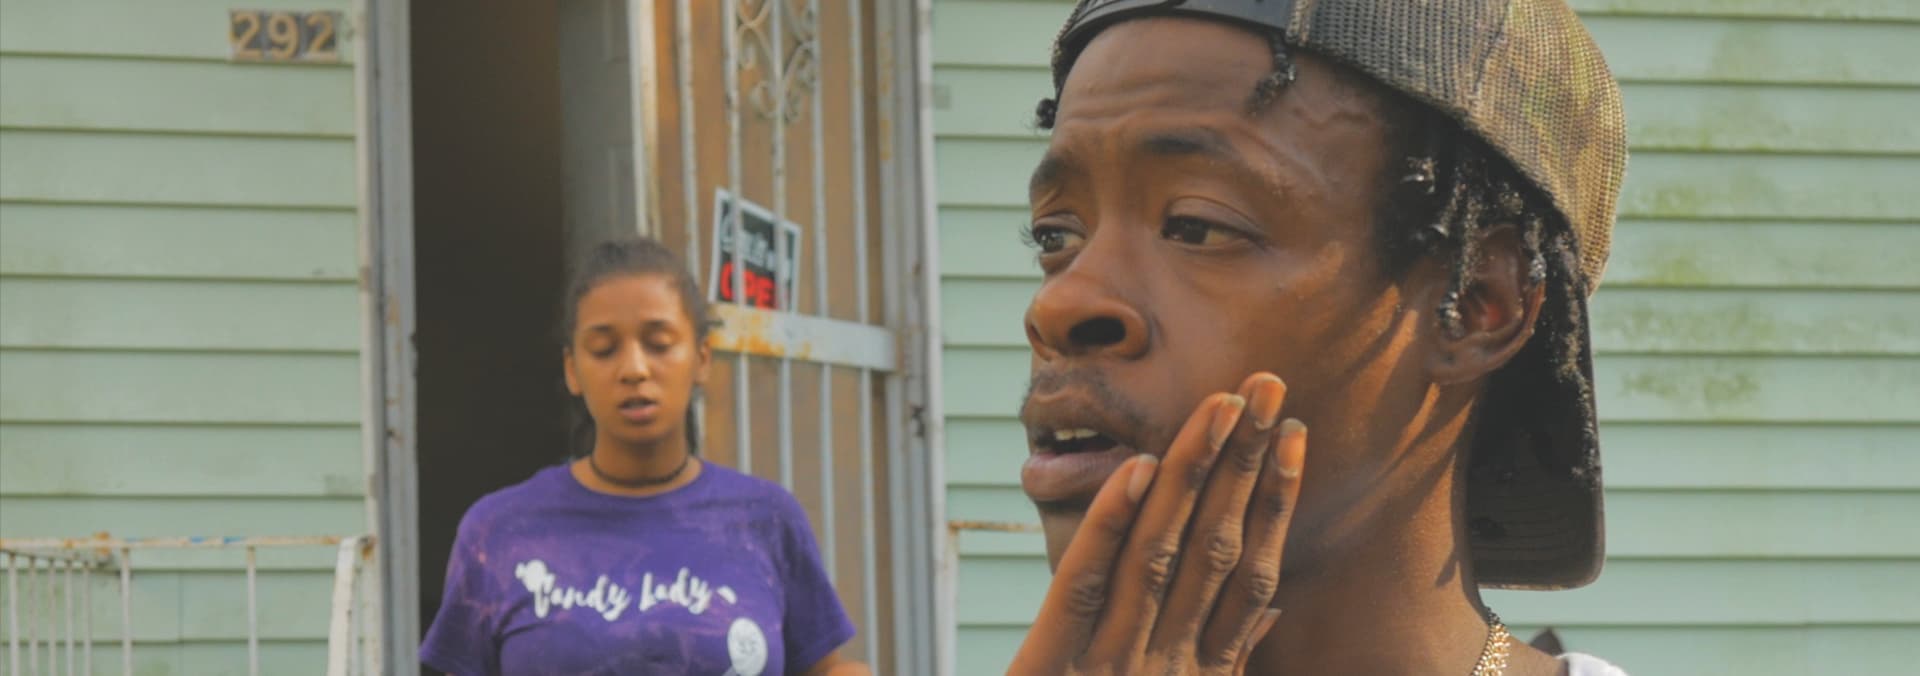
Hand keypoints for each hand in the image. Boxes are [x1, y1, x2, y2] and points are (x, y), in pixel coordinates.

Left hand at [1007, 373, 1306, 674]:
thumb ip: (1229, 662)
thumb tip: (1274, 611)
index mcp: (1203, 673)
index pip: (1252, 577)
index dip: (1275, 504)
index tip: (1293, 436)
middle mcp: (1167, 667)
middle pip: (1214, 547)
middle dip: (1244, 462)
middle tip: (1265, 385)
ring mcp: (1111, 665)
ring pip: (1158, 551)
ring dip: (1192, 471)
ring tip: (1220, 404)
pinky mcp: (1052, 668)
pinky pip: (1082, 582)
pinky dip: (1109, 522)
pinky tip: (1136, 465)